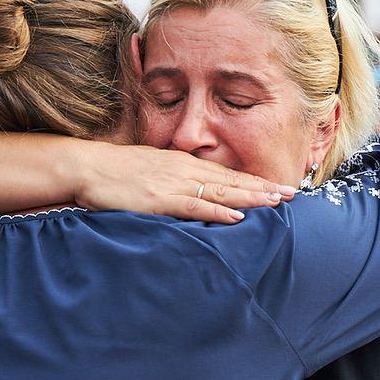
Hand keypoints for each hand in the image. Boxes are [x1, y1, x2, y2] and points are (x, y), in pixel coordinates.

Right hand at [71, 142, 299, 223]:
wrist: (87, 166)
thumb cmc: (115, 172)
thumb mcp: (151, 170)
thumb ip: (173, 179)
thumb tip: (192, 192)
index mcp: (183, 164)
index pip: (226, 174)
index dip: (253, 181)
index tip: (277, 187)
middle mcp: (184, 170)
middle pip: (231, 181)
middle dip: (262, 187)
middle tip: (292, 193)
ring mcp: (173, 184)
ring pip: (220, 192)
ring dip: (250, 198)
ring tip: (276, 202)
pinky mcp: (160, 199)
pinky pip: (194, 206)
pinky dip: (217, 212)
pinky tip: (236, 216)